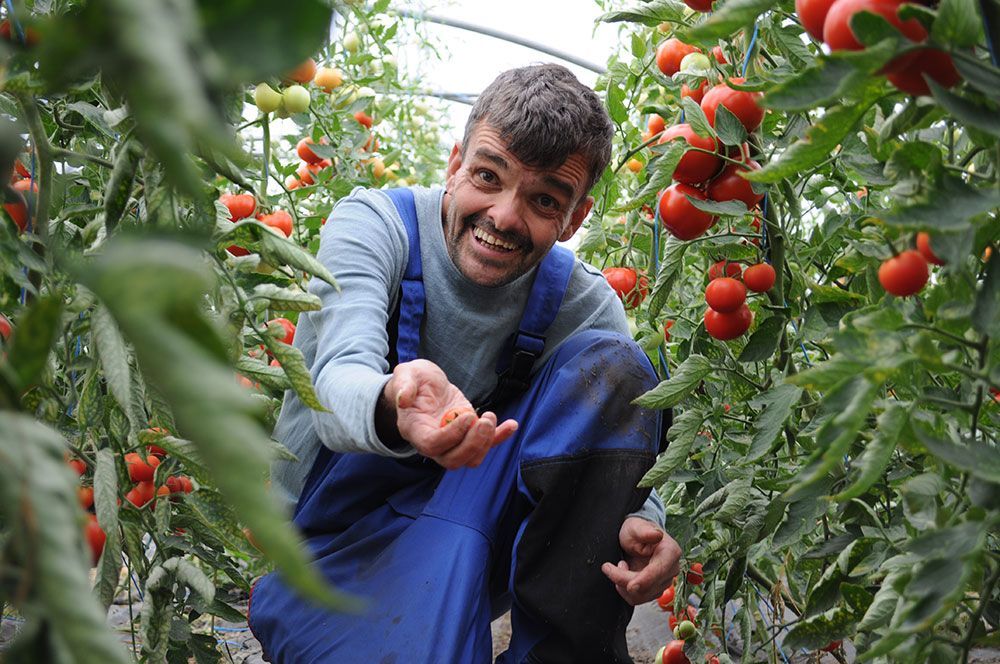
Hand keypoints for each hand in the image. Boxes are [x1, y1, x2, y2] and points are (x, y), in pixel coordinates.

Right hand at [385, 359, 518, 469]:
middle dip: (473, 444)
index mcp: (415, 430)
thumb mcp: (406, 374)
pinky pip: (485, 444)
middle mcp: (432, 443)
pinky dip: (499, 437)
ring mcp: (452, 442)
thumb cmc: (414, 380)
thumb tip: (404, 399)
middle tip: (485, 420)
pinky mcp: (467, 434)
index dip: (452, 435)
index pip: (433, 445)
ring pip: (470, 458)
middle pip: (453, 460)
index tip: (467, 415)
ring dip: (485, 443)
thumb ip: (404, 385)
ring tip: (491, 418)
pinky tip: (512, 425)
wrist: (424, 385)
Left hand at [601, 517, 680, 605]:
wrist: (636, 540)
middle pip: (648, 587)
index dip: (645, 580)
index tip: (630, 585)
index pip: (660, 571)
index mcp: (671, 552)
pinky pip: (637, 599)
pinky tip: (623, 574)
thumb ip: (645, 531)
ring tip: (620, 565)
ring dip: (623, 584)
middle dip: (624, 579)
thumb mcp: (636, 526)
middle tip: (608, 566)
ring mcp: (663, 582)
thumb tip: (657, 535)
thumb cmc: (637, 532)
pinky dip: (625, 589)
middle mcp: (671, 569)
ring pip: (641, 596)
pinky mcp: (654, 590)